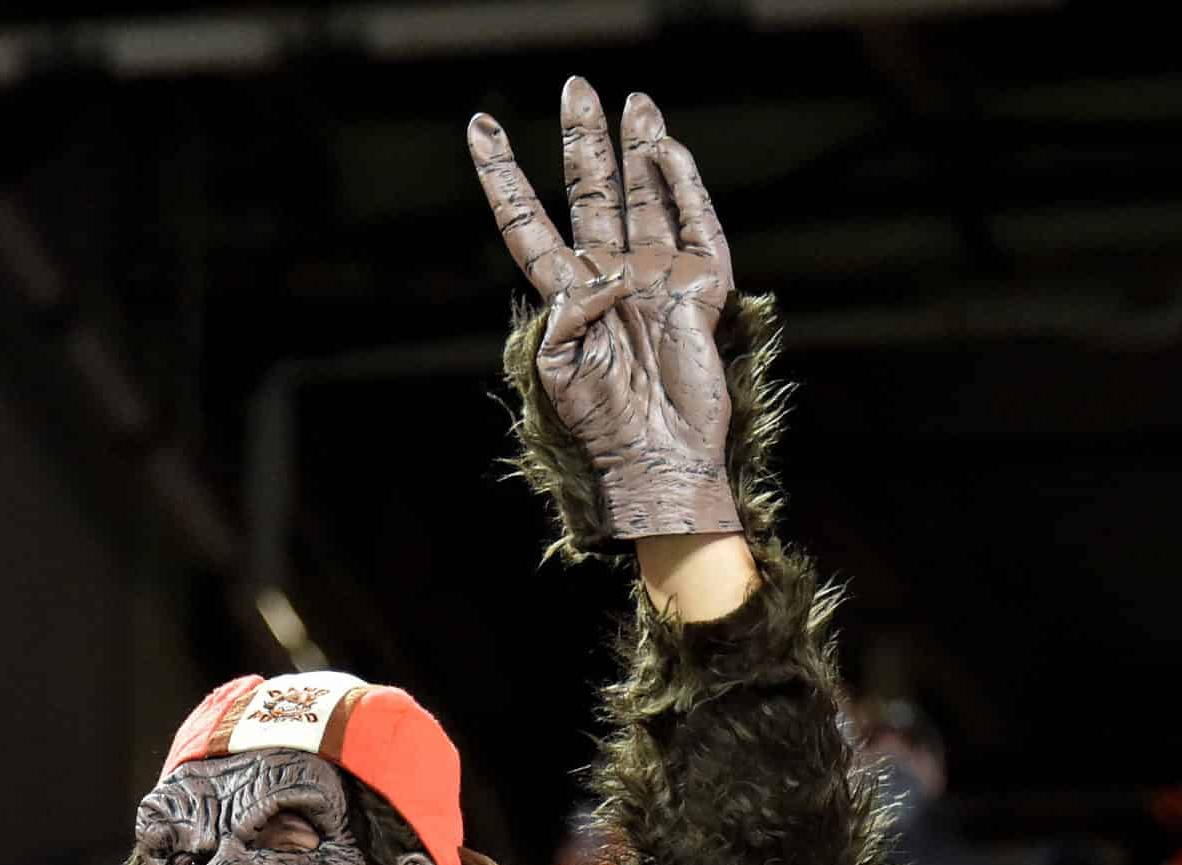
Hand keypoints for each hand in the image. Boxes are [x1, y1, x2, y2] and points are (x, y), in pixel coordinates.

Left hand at [468, 78, 737, 538]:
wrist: (658, 460)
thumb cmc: (601, 425)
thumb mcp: (556, 368)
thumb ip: (564, 313)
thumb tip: (600, 274)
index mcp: (565, 297)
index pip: (526, 222)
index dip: (502, 176)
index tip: (480, 127)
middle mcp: (610, 277)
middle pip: (591, 193)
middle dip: (583, 140)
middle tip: (575, 86)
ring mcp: (657, 278)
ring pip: (644, 197)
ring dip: (638, 148)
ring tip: (633, 102)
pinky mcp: (701, 290)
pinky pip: (695, 225)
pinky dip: (682, 186)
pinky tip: (666, 149)